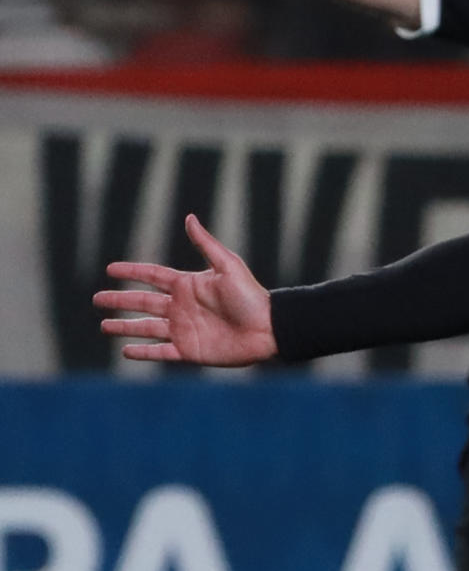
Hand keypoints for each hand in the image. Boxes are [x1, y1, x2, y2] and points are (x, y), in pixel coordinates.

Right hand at [95, 214, 277, 365]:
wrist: (268, 329)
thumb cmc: (251, 296)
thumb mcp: (228, 266)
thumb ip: (205, 244)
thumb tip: (189, 217)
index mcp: (188, 285)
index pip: (152, 276)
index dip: (132, 272)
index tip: (110, 269)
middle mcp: (182, 307)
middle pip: (142, 302)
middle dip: (119, 300)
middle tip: (97, 298)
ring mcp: (183, 329)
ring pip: (145, 327)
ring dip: (124, 326)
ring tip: (104, 325)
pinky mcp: (189, 350)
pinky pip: (159, 352)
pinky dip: (142, 352)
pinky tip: (125, 350)